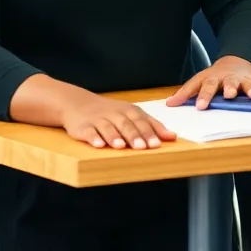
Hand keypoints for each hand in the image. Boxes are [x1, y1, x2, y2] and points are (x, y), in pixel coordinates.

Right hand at [61, 93, 176, 149]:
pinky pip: (88, 132)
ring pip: (107, 127)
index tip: (157, 144)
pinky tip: (99, 145)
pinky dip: (93, 138)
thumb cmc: (111, 113)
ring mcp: (98, 120)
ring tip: (121, 146)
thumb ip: (152, 125)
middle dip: (134, 135)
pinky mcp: (83, 127)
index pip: (141, 121)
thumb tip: (172, 137)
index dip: (149, 132)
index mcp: (128, 111)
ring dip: (114, 136)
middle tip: (142, 147)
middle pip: (126, 124)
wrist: (78, 104)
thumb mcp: (131, 115)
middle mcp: (114, 114)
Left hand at [166, 56, 250, 109]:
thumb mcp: (198, 82)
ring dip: (250, 89)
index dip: (203, 96)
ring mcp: (241, 80)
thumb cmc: (213, 79)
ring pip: (246, 84)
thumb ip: (185, 93)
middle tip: (229, 96)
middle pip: (227, 83)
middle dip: (229, 89)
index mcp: (211, 79)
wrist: (234, 65)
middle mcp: (227, 78)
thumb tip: (169, 104)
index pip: (205, 87)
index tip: (200, 107)